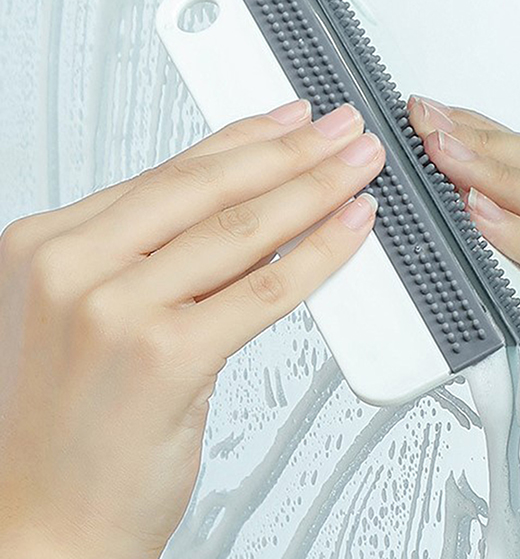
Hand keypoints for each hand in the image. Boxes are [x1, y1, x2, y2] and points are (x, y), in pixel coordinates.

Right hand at [0, 99, 383, 558]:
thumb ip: (164, 253)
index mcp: (49, 244)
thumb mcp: (97, 312)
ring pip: (243, 229)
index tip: (290, 120)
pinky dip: (319, 253)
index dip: (244, 138)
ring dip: (315, 190)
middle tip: (340, 130)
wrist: (42, 525)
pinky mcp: (163, 358)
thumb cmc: (70, 424)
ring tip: (356, 167)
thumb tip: (255, 203)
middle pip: (210, 188)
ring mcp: (112, 311)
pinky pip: (264, 288)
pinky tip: (351, 228)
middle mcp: (72, 267)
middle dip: (292, 152)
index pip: (170, 171)